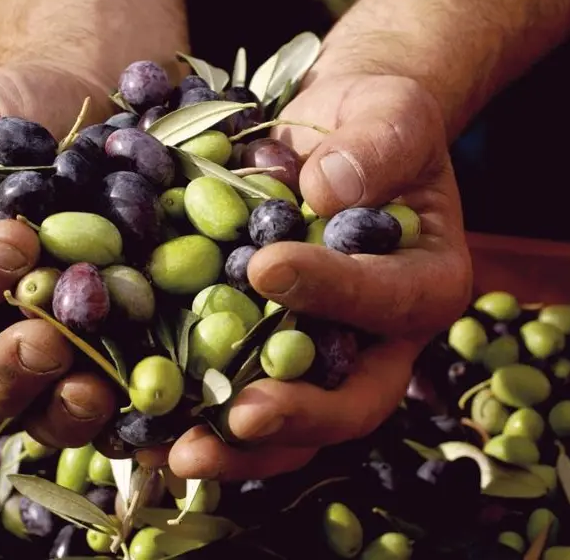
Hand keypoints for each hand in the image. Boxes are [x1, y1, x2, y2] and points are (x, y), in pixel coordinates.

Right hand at [0, 63, 118, 447]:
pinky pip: (128, 400)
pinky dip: (139, 406)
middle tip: (46, 343)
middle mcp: (0, 328)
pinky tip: (162, 391)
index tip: (15, 242)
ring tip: (97, 387)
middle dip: (8, 371)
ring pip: (47, 412)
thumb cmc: (20, 114)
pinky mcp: (132, 351)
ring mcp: (69, 348)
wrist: (103, 102)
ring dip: (66, 409)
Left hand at [162, 73, 472, 479]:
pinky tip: (145, 431)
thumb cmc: (377, 119)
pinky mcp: (268, 356)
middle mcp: (379, 341)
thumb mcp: (390, 113)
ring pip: (293, 427)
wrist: (339, 134)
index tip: (265, 266)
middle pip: (351, 403)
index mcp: (425, 284)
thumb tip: (328, 190)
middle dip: (294, 418)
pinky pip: (239, 399)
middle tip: (237, 419)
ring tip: (176, 455)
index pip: (387, 301)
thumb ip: (375, 146)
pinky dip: (196, 419)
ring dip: (237, 448)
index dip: (333, 292)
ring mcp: (322, 359)